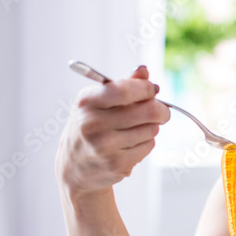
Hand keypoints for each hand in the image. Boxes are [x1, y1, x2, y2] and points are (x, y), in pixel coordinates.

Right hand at [56, 65, 169, 196]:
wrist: (74, 166)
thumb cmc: (91, 126)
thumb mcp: (98, 101)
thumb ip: (123, 85)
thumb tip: (143, 70)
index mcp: (87, 101)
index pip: (125, 90)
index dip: (146, 89)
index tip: (152, 90)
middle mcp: (93, 124)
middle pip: (149, 111)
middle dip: (161, 110)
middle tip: (161, 111)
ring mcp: (104, 146)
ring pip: (152, 129)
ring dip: (152, 127)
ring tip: (137, 129)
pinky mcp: (117, 164)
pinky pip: (149, 146)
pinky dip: (147, 142)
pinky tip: (131, 144)